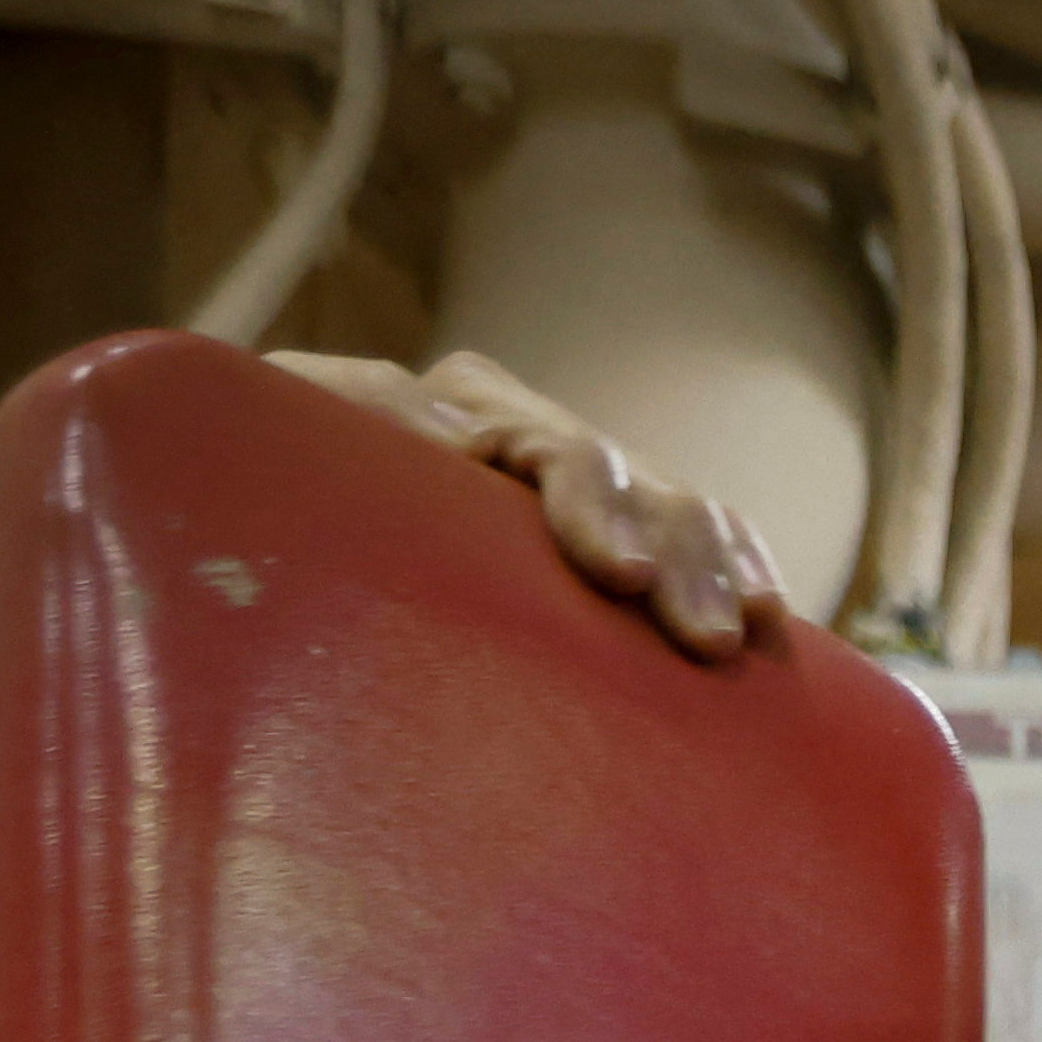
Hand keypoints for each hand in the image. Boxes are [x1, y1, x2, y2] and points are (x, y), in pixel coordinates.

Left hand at [270, 349, 778, 661]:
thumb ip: (347, 422)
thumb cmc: (275, 500)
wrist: (295, 527)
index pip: (547, 443)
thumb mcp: (288, 446)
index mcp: (462, 404)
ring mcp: (589, 482)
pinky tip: (766, 613)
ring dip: (711, 566)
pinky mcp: (628, 534)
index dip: (592, 503)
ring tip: (733, 637)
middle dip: (669, 548)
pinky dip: (740, 567)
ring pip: (679, 506)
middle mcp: (533, 433)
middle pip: (629, 477)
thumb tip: (463, 443)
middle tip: (697, 630)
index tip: (619, 572)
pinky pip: (709, 537)